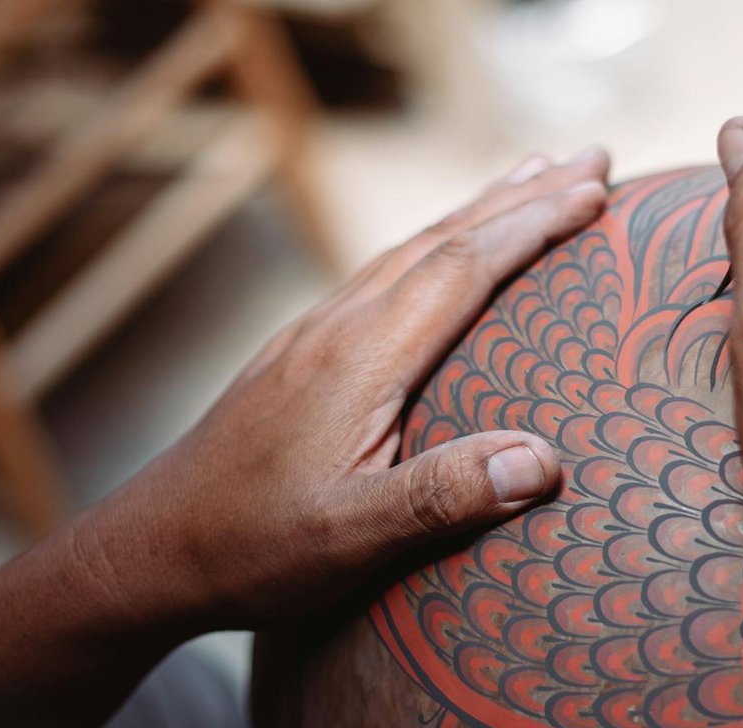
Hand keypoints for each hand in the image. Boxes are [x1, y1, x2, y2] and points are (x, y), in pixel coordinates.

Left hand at [93, 149, 611, 630]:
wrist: (147, 552)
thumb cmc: (250, 549)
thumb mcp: (352, 539)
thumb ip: (445, 496)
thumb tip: (544, 460)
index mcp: (360, 360)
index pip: (461, 270)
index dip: (533, 227)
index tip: (595, 193)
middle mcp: (335, 330)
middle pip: (440, 239)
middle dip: (521, 196)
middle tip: (591, 160)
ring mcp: (311, 338)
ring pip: (407, 252)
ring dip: (477, 213)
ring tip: (530, 181)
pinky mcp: (297, 358)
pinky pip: (380, 278)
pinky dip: (432, 249)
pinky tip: (438, 260)